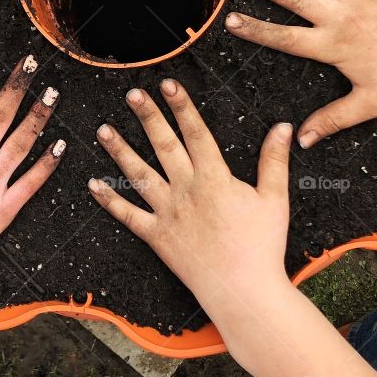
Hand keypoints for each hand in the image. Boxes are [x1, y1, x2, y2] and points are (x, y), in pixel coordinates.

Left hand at [88, 80, 294, 315]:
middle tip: (132, 93)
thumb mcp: (275, 199)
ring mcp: (168, 213)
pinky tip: (92, 184)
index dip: (182, 106)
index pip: (196, 133)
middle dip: (147, 116)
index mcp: (214, 178)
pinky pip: (128, 216)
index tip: (169, 84)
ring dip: (120, 151)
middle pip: (163, 146)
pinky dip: (110, 201)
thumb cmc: (263, 247)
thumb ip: (274, 160)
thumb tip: (284, 126)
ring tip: (103, 129)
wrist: (243, 293)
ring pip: (139, 175)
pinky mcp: (157, 237)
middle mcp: (186, 190)